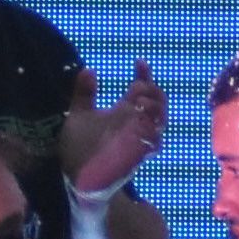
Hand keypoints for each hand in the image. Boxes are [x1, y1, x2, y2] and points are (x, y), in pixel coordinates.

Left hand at [60, 60, 166, 193]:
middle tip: (136, 88)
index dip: (144, 74)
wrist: (77, 177)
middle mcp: (134, 123)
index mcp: (123, 111)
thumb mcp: (79, 116)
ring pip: (161, 121)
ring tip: (140, 102)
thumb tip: (89, 69)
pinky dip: (153, 131)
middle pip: (159, 103)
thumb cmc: (79, 147)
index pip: (142, 89)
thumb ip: (85, 94)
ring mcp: (138, 138)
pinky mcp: (137, 154)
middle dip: (153, 91)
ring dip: (156, 109)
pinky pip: (154, 142)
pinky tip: (142, 122)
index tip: (139, 62)